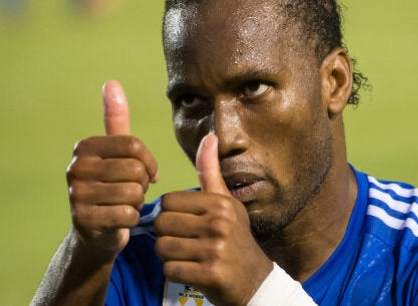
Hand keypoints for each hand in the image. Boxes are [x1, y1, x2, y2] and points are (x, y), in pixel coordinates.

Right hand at [66, 80, 157, 257]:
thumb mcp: (115, 153)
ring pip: (134, 192)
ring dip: (137, 203)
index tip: (148, 173)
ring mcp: (76, 194)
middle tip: (132, 192)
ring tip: (125, 205)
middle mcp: (75, 167)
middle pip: (135, 170)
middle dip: (143, 184)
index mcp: (85, 147)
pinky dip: (131, 219)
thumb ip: (116, 120)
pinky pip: (127, 214)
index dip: (149, 163)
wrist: (95, 233)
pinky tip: (120, 220)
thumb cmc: (112, 187)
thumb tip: (111, 82)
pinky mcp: (83, 219)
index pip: (134, 146)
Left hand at [154, 134, 272, 305]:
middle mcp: (219, 223)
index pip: (167, 202)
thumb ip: (211, 172)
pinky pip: (170, 269)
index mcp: (219, 203)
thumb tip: (209, 136)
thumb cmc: (235, 238)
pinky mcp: (210, 273)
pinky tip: (192, 271)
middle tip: (185, 243)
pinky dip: (176, 272)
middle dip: (166, 235)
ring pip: (162, 247)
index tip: (185, 224)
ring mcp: (215, 249)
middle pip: (162, 224)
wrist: (255, 281)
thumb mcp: (227, 203)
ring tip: (188, 256)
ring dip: (169, 255)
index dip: (170, 215)